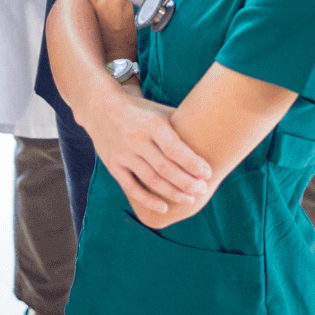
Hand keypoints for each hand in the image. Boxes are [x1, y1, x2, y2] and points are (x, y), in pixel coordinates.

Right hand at [86, 91, 211, 216]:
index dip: (193, 164)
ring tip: (190, 199)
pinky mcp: (113, 165)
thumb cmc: (139, 111)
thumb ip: (181, 124)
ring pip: (151, 180)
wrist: (100, 107)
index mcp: (152, 124)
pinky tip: (164, 207)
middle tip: (202, 189)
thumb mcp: (159, 111)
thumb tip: (214, 133)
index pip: (175, 149)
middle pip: (166, 168)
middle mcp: (136, 139)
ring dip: (173, 193)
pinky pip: (131, 188)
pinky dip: (148, 200)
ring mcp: (123, 153)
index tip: (208, 173)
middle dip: (187, 182)